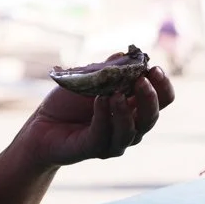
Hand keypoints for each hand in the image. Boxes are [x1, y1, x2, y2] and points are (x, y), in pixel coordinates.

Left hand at [16, 64, 174, 168]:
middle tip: (142, 80)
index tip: (154, 68)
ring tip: (117, 94)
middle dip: (150, 98)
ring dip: (125, 111)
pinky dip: (103, 117)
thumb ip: (108, 70)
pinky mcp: (94, 148)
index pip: (162, 100)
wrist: (42, 125)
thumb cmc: (69, 102)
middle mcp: (130, 127)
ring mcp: (113, 141)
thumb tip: (124, 55)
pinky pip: (103, 135)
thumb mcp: (89, 79)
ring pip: (131, 132)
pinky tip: (100, 100)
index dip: (162, 85)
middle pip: (151, 117)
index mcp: (134, 108)